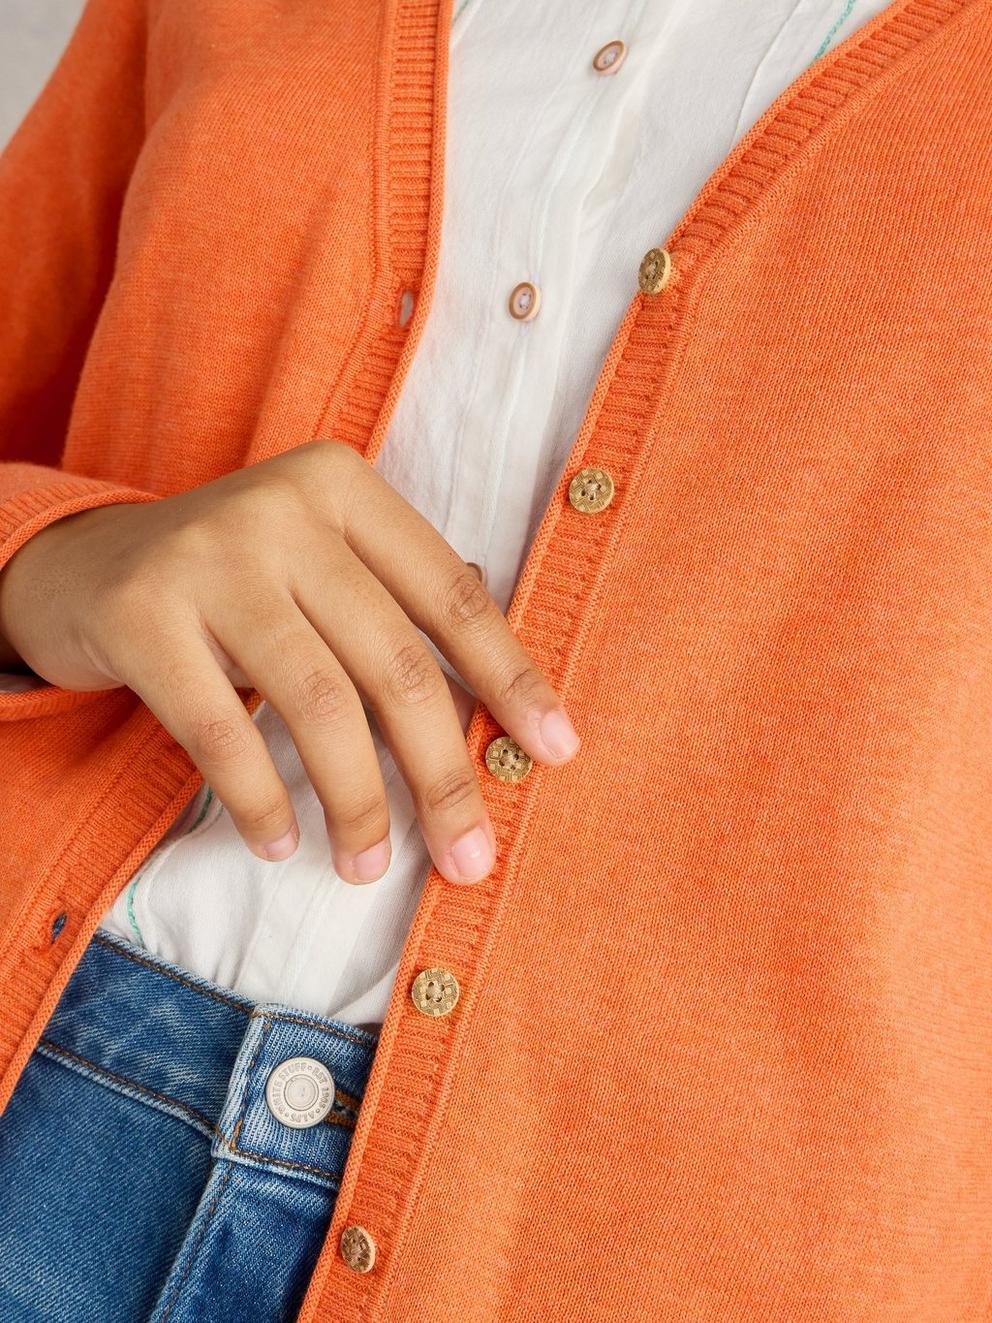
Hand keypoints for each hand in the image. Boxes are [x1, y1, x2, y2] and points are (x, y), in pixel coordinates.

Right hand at [0, 440, 579, 882]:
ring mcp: (208, 556)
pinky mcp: (143, 614)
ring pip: (319, 703)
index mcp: (343, 487)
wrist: (83, 567)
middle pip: (394, 661)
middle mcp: (282, 507)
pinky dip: (261, 801)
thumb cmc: (236, 583)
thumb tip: (509, 712)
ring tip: (366, 866)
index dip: (510, 680)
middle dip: (442, 774)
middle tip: (468, 856)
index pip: (451, 596)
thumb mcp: (320, 564)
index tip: (554, 753)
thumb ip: (399, 609)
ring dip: (357, 803)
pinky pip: (224, 732)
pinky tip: (282, 843)